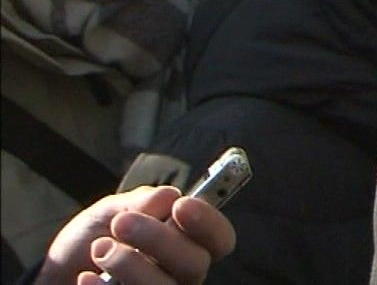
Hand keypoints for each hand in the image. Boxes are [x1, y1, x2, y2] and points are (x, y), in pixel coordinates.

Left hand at [36, 186, 234, 284]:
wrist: (61, 269)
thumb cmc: (97, 236)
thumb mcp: (113, 210)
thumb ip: (141, 202)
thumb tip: (170, 195)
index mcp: (189, 242)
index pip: (220, 238)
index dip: (208, 222)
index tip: (180, 205)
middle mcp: (182, 274)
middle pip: (195, 263)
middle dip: (159, 239)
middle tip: (122, 223)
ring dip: (131, 265)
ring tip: (99, 248)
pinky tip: (87, 277)